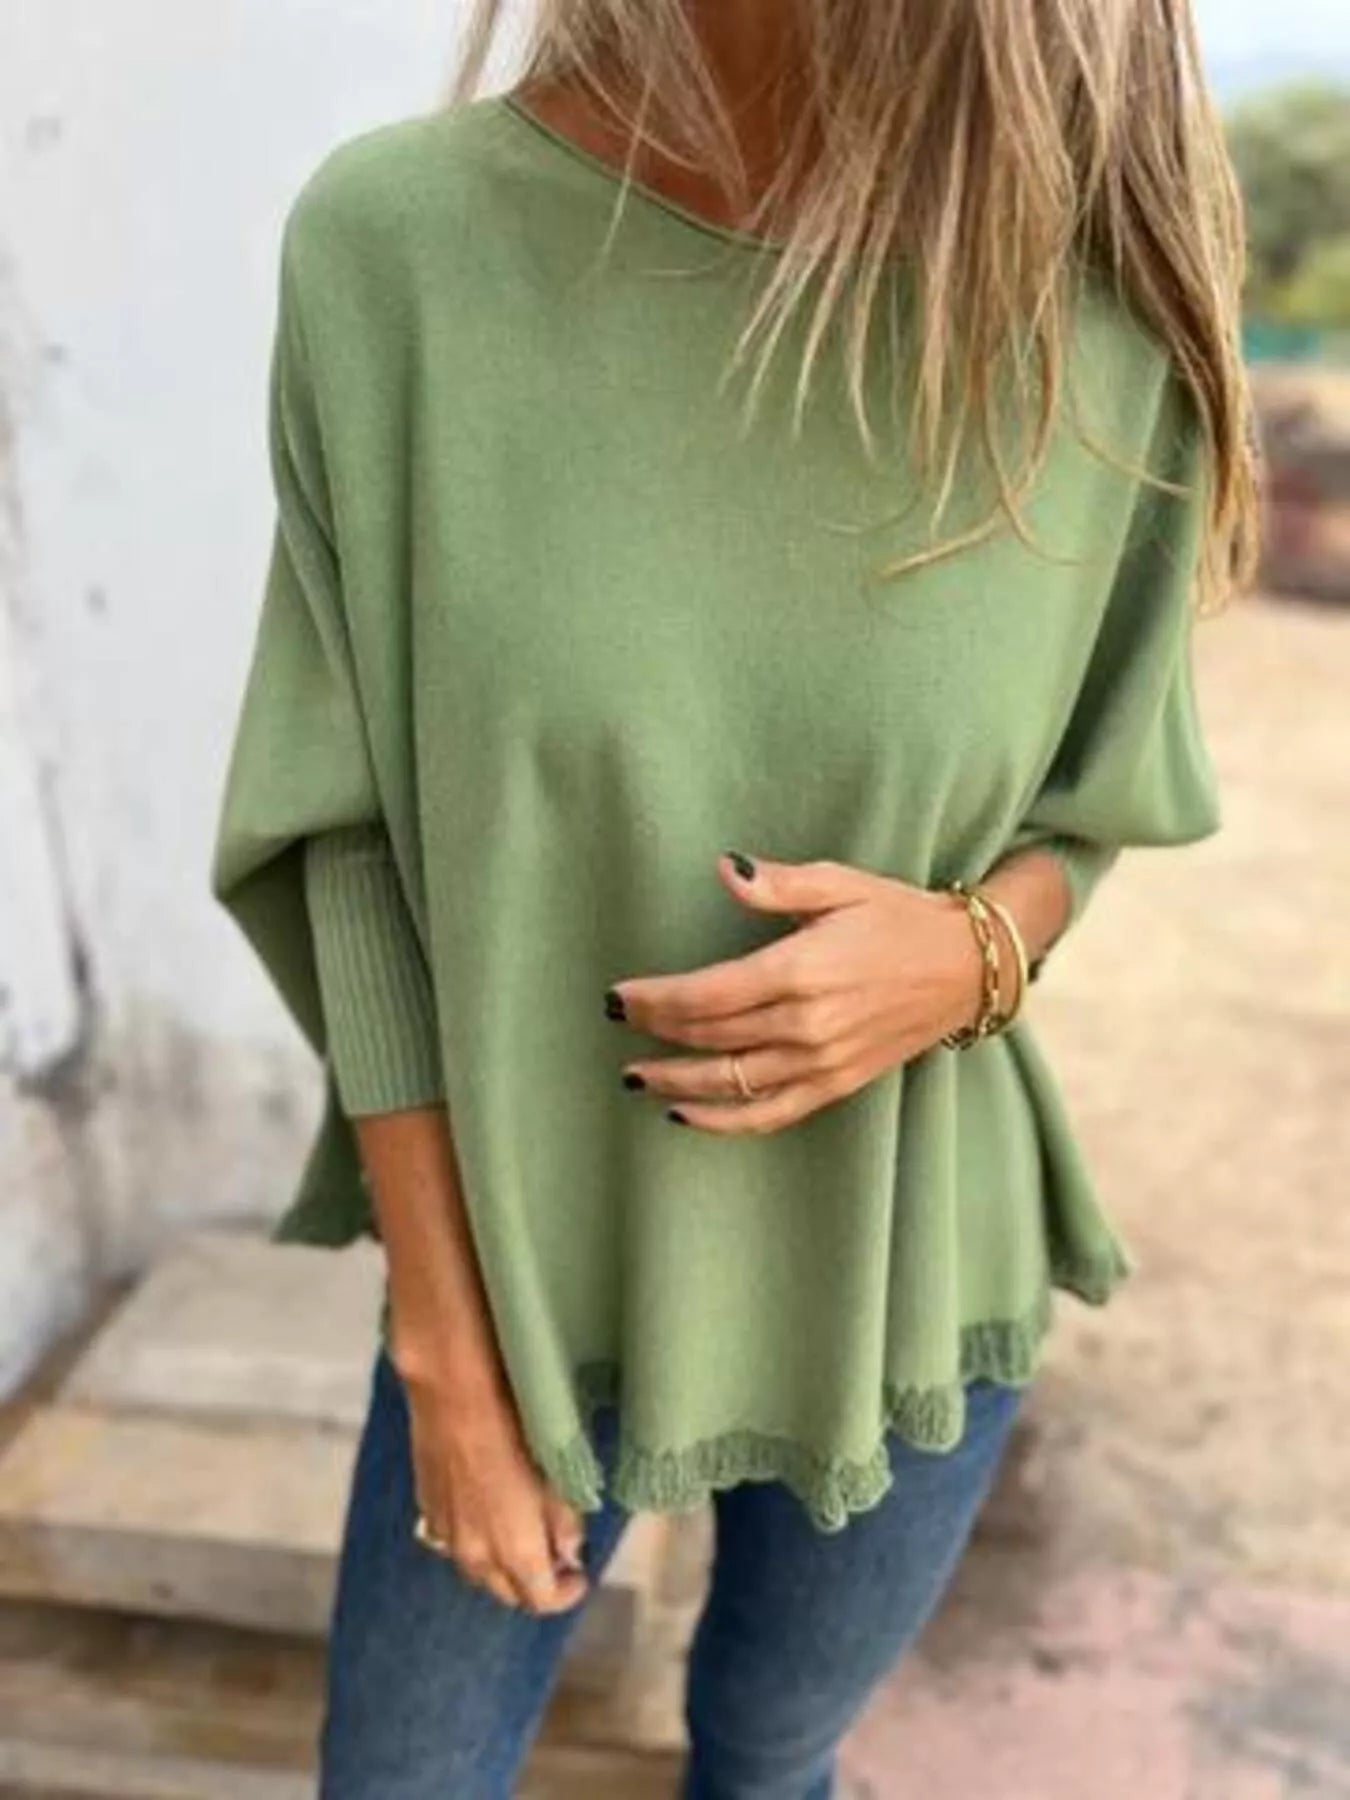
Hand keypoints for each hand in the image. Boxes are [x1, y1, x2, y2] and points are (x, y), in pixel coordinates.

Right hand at [396, 1351, 589, 1614]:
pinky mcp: (427, 1513)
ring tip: (521, 1536)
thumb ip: (564, 1522)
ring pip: (479, 1573)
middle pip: (508, 1594)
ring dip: (503, 1566)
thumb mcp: (555, 1476)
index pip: (542, 1600)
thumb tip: (570, 1552)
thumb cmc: (515, 1429)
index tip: (579, 1573)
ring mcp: (447, 1538)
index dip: (566, 1593)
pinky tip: (486, 1515)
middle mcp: (477, 1557)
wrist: (454, 1396)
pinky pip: (455, 1545)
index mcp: (515, 1552)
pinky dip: (477, 1543)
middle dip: (534, 1584)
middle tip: (554, 1555)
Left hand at [608, 852, 993, 1135]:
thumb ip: (777, 883)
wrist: (966, 967)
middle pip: (709, 1037)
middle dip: (655, 1031)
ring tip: (634, 1075)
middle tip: (617, 1019)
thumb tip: (723, 868)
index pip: (706, 994)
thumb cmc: (899, 917)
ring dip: (674, 1082)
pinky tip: (684, 1114)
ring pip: (730, 1083)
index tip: (619, 993)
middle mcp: (806, 1024)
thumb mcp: (841, 883)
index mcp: (800, 970)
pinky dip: (722, 1121)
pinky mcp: (836, 1085)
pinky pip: (768, 1115)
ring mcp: (821, 1062)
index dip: (654, 998)